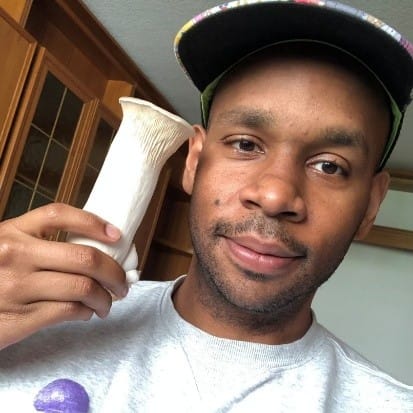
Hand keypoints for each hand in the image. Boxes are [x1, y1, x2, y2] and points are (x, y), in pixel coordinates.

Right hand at [0, 203, 127, 349]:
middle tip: (122, 282)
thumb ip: (38, 244)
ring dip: (104, 297)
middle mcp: (15, 255)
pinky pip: (68, 311)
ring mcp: (17, 288)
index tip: (116, 235)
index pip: (59, 215)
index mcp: (12, 231)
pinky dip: (86, 312)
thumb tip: (92, 248)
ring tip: (107, 302)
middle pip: (84, 257)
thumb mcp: (5, 248)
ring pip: (83, 287)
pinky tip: (86, 312)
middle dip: (114, 272)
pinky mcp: (19, 319)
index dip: (94, 223)